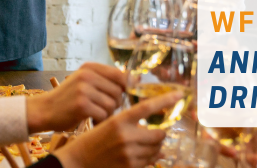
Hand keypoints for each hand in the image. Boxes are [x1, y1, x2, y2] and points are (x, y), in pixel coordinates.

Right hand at [26, 63, 124, 132]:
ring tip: (98, 115)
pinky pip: (103, 114)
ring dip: (108, 113)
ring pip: (112, 104)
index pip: (118, 74)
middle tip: (106, 109)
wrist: (44, 110)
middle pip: (118, 91)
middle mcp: (87, 75)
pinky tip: (93, 121)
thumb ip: (104, 79)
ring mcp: (84, 89)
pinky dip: (100, 121)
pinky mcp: (81, 105)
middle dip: (116, 103)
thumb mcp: (84, 81)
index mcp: (89, 67)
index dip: (125, 87)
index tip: (122, 97)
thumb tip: (135, 80)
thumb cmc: (68, 98)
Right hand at [52, 91, 181, 167]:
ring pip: (156, 148)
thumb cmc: (93, 140)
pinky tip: (143, 153)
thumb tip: (150, 122)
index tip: (179, 94)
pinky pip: (150, 161)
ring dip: (156, 146)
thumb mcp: (109, 123)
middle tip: (157, 131)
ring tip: (145, 143)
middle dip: (161, 133)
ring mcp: (129, 154)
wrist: (78, 161)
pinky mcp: (129, 167)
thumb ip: (129, 121)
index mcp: (119, 121)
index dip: (165, 100)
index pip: (147, 107)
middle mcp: (126, 136)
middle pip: (158, 133)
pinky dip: (151, 157)